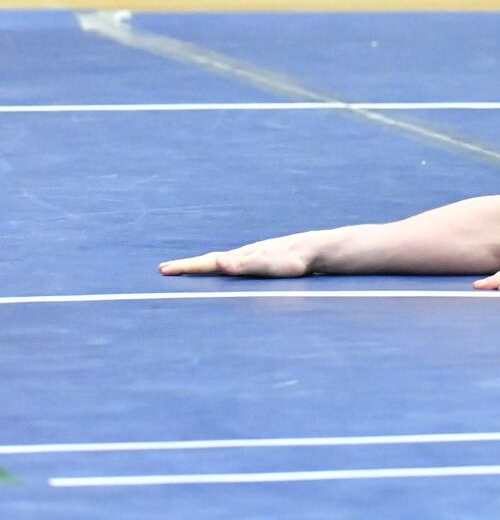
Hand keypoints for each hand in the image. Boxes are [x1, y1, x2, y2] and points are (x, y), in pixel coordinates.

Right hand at [159, 236, 313, 277]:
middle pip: (210, 260)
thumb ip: (241, 264)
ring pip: (223, 261)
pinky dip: (222, 266)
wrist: (317, 250)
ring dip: (203, 266)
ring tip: (188, 269)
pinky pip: (237, 263)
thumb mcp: (265, 265)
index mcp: (240, 258)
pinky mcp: (265, 260)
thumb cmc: (293, 261)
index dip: (185, 267)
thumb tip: (217, 261)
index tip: (162, 269)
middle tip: (165, 269)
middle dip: (188, 266)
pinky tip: (226, 268)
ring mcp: (254, 256)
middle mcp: (244, 255)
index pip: (206, 263)